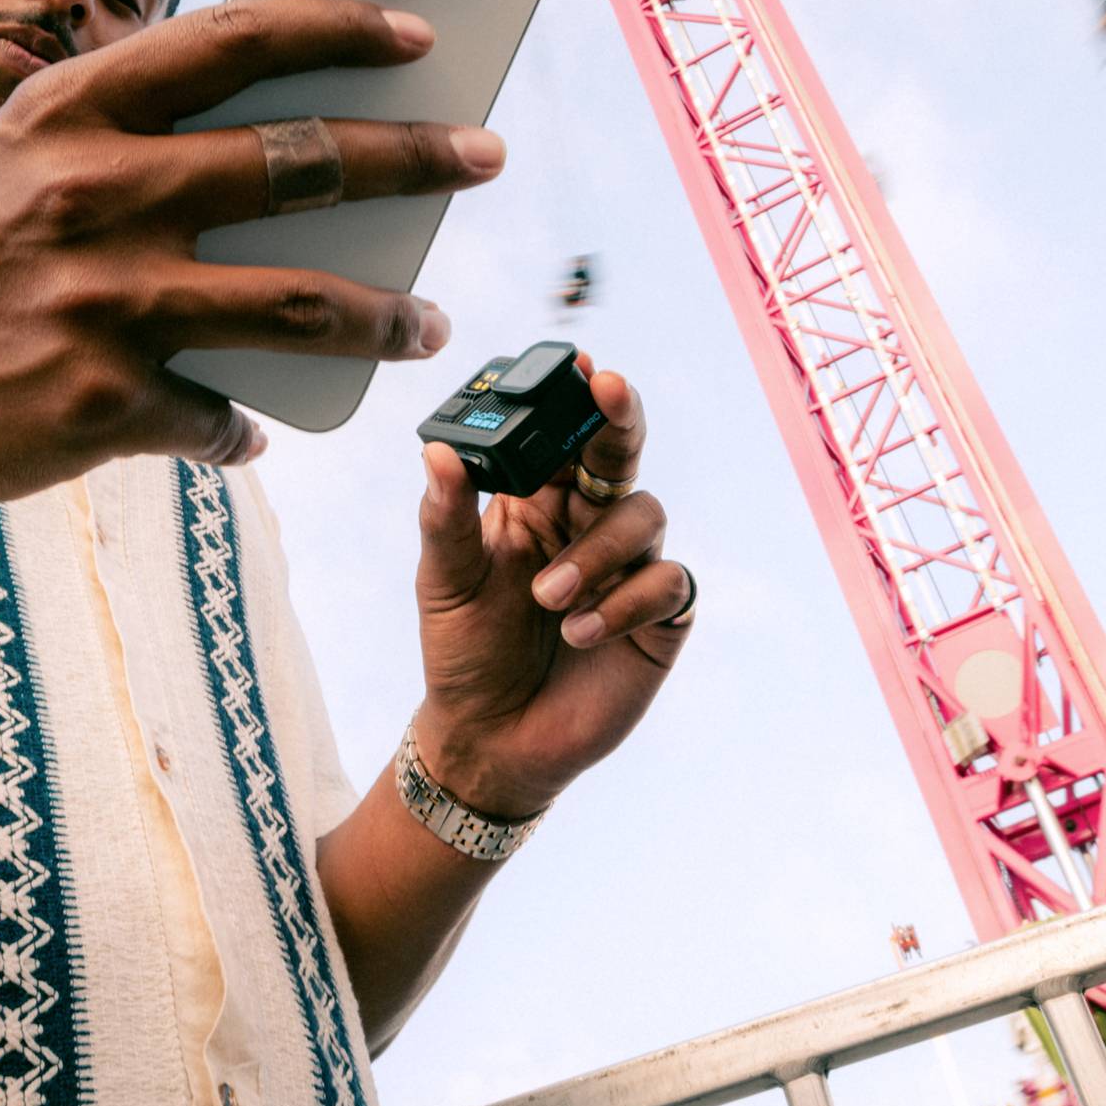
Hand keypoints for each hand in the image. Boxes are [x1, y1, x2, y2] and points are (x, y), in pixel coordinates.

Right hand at [0, 0, 503, 507]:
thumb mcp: (20, 154)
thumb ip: (130, 128)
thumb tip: (280, 125)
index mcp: (73, 109)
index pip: (236, 41)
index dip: (341, 31)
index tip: (418, 34)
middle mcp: (97, 191)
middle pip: (302, 164)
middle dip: (414, 157)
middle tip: (480, 158)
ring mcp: (104, 301)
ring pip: (300, 304)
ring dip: (383, 315)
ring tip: (427, 320)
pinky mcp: (102, 402)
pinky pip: (222, 416)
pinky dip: (245, 425)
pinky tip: (254, 427)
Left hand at [407, 358, 692, 821]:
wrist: (489, 740)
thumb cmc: (464, 652)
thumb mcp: (444, 582)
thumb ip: (445, 517)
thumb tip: (438, 452)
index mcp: (538, 503)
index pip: (566, 435)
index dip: (578, 398)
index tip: (581, 364)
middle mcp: (589, 525)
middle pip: (621, 453)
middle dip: (620, 418)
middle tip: (610, 392)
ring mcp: (628, 570)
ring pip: (645, 515)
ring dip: (598, 551)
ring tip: (551, 600)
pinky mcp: (657, 620)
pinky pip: (667, 583)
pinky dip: (625, 602)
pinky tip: (582, 633)